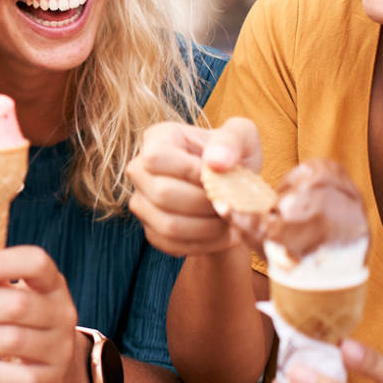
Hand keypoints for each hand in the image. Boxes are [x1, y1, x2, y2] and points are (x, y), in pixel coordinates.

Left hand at [0, 246, 90, 382]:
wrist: (60, 369)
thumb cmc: (23, 322)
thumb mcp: (13, 296)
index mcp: (52, 283)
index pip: (35, 262)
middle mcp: (61, 313)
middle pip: (13, 305)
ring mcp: (58, 349)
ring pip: (9, 340)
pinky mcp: (49, 382)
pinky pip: (14, 377)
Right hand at [126, 117, 264, 254]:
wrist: (232, 187)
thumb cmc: (234, 156)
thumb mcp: (242, 137)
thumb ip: (231, 141)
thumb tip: (216, 161)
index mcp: (157, 139)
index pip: (156, 158)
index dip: (189, 172)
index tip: (219, 177)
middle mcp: (140, 170)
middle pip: (162, 194)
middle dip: (204, 203)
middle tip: (230, 203)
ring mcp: (141, 202)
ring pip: (167, 225)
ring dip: (207, 228)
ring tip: (230, 220)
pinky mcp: (152, 230)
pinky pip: (172, 245)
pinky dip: (204, 244)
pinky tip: (223, 234)